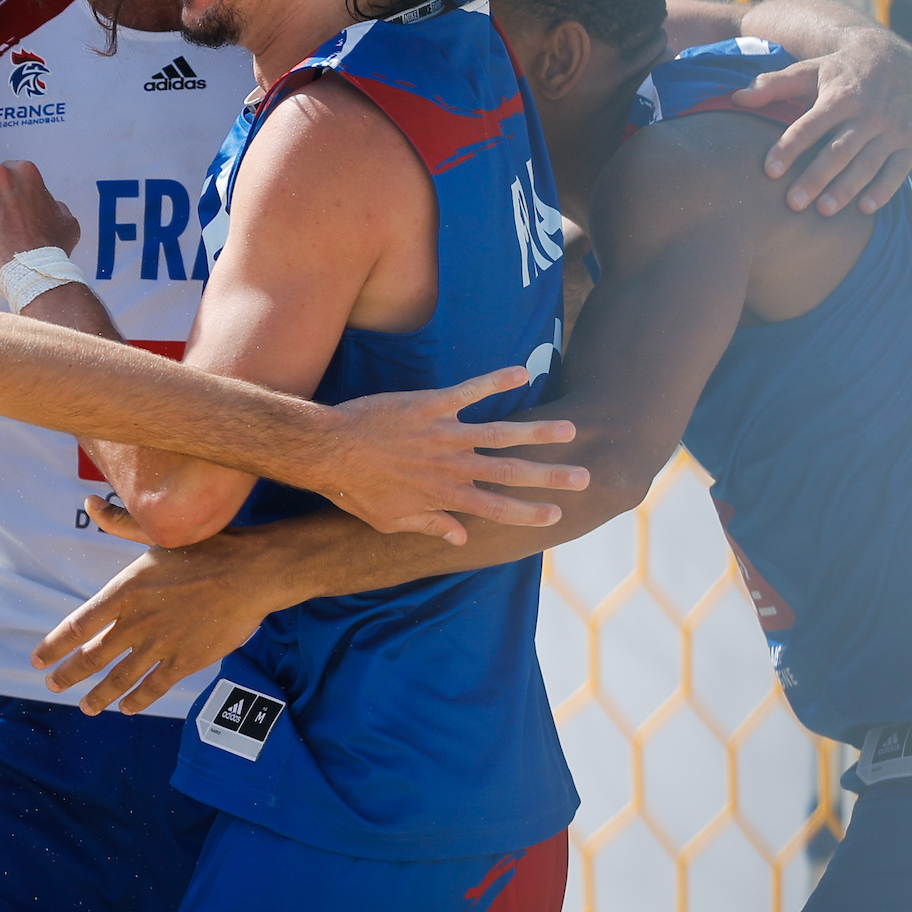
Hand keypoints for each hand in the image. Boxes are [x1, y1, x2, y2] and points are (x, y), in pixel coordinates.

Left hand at [31, 523, 287, 713]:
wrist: (250, 572)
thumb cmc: (206, 548)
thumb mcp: (156, 532)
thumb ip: (120, 523)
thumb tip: (89, 501)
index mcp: (125, 591)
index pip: (77, 624)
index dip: (54, 646)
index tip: (38, 659)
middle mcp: (136, 622)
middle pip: (92, 657)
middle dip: (69, 674)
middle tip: (53, 685)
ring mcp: (161, 644)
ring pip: (120, 678)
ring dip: (100, 696)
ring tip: (86, 707)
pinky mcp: (186, 660)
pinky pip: (154, 686)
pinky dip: (138, 700)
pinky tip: (127, 708)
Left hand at [321, 368, 584, 544]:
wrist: (326, 451)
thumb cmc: (354, 490)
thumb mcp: (390, 521)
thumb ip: (430, 527)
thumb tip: (461, 539)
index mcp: (444, 496)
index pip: (497, 509)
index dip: (529, 513)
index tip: (557, 514)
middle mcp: (451, 466)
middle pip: (511, 473)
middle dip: (550, 476)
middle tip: (585, 477)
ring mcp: (443, 434)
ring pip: (500, 433)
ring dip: (537, 432)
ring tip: (569, 429)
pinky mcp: (430, 406)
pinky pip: (469, 392)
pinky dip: (495, 382)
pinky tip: (521, 372)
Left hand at [734, 39, 911, 215]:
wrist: (892, 59)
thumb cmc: (838, 71)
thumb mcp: (807, 70)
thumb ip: (772, 85)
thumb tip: (736, 98)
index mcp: (839, 96)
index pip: (809, 126)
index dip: (789, 148)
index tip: (769, 171)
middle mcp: (869, 112)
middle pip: (839, 150)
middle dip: (816, 177)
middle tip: (793, 203)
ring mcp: (893, 128)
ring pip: (868, 163)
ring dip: (847, 188)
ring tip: (823, 211)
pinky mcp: (911, 141)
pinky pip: (898, 169)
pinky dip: (884, 189)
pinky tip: (864, 208)